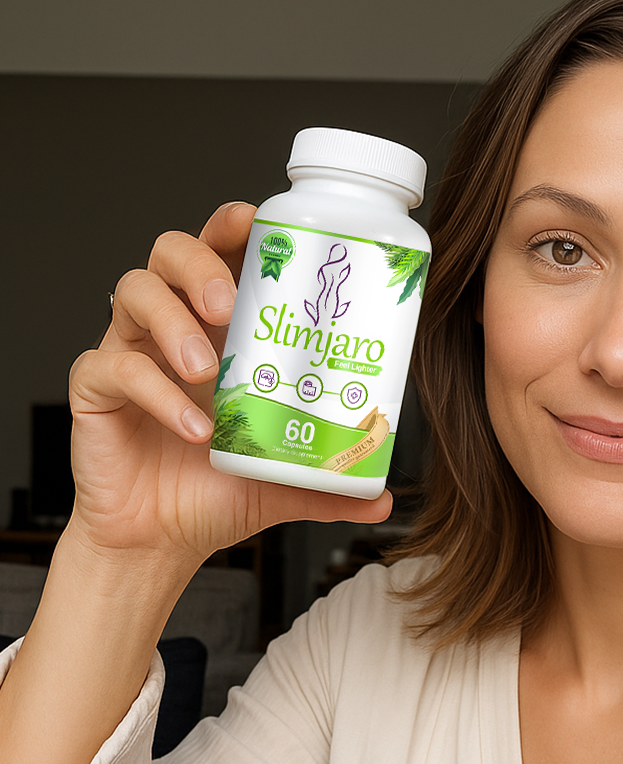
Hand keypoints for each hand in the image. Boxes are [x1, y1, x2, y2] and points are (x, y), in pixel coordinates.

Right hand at [68, 202, 391, 567]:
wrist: (161, 541)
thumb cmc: (215, 491)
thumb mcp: (282, 483)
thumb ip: (330, 483)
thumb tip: (385, 498)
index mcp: (218, 332)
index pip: (221, 255)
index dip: (234, 228)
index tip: (260, 222)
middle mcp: (171, 330)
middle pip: (170, 252)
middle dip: (201, 264)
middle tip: (228, 304)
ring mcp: (130, 353)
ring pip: (133, 292)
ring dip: (173, 322)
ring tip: (205, 369)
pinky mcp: (96, 391)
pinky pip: (113, 367)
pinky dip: (156, 392)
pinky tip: (194, 428)